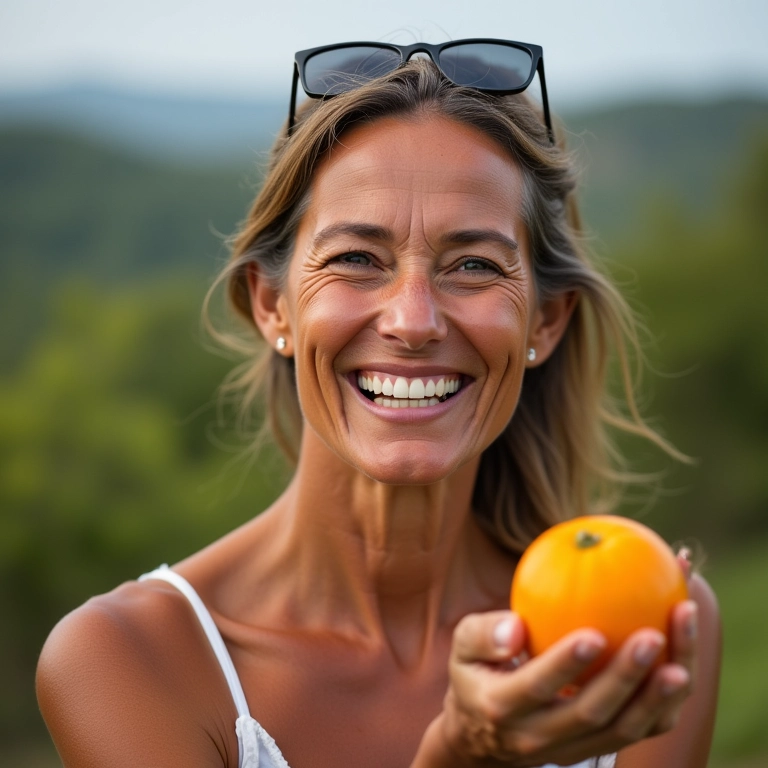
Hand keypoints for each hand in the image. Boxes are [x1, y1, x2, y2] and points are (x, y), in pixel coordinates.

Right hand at [427, 601, 697, 766]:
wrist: (484, 737)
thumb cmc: (476, 673)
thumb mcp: (462, 648)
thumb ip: (482, 633)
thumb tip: (516, 625)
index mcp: (502, 707)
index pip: (537, 688)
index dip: (565, 664)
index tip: (594, 632)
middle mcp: (539, 737)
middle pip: (591, 714)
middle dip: (626, 677)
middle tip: (654, 635)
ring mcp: (573, 749)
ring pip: (624, 731)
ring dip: (658, 695)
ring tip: (683, 654)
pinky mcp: (598, 749)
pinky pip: (639, 731)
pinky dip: (666, 701)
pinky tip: (685, 660)